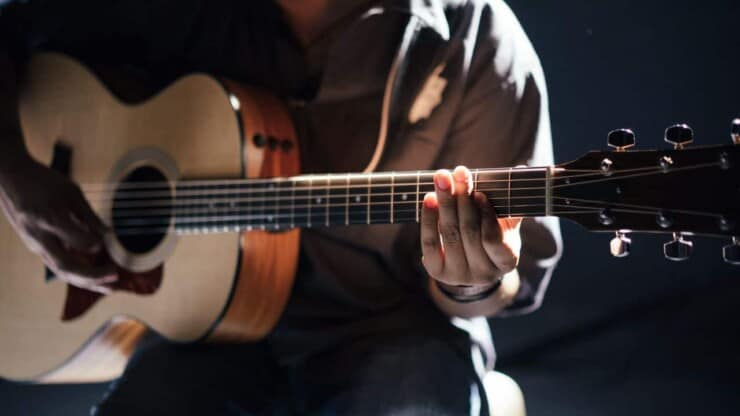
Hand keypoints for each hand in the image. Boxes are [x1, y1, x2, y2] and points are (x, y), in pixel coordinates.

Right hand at [0, 154, 116, 292]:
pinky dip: (77, 274)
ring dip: (86, 281)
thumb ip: (89, 216)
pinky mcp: (35, 247)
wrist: (10, 177)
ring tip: (109, 286)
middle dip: (92, 276)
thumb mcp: (71, 192)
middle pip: (66, 266)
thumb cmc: (43, 181)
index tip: (108, 242)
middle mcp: (40, 237)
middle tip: (115, 276)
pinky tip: (94, 278)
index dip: (96, 244)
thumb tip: (108, 235)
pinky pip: (57, 265)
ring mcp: (35, 244)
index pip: (77, 241)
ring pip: (61, 271)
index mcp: (50, 219)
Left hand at [420, 166, 521, 291]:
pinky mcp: (437, 271)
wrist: (470, 263)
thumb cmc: (492, 235)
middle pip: (469, 233)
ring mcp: (459, 275)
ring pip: (450, 234)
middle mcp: (483, 273)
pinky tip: (429, 198)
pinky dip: (429, 218)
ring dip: (445, 203)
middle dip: (462, 200)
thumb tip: (521, 170)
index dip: (486, 216)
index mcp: (506, 262)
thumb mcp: (505, 223)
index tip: (479, 193)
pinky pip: (430, 242)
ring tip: (442, 178)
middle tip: (459, 173)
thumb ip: (510, 202)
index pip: (494, 239)